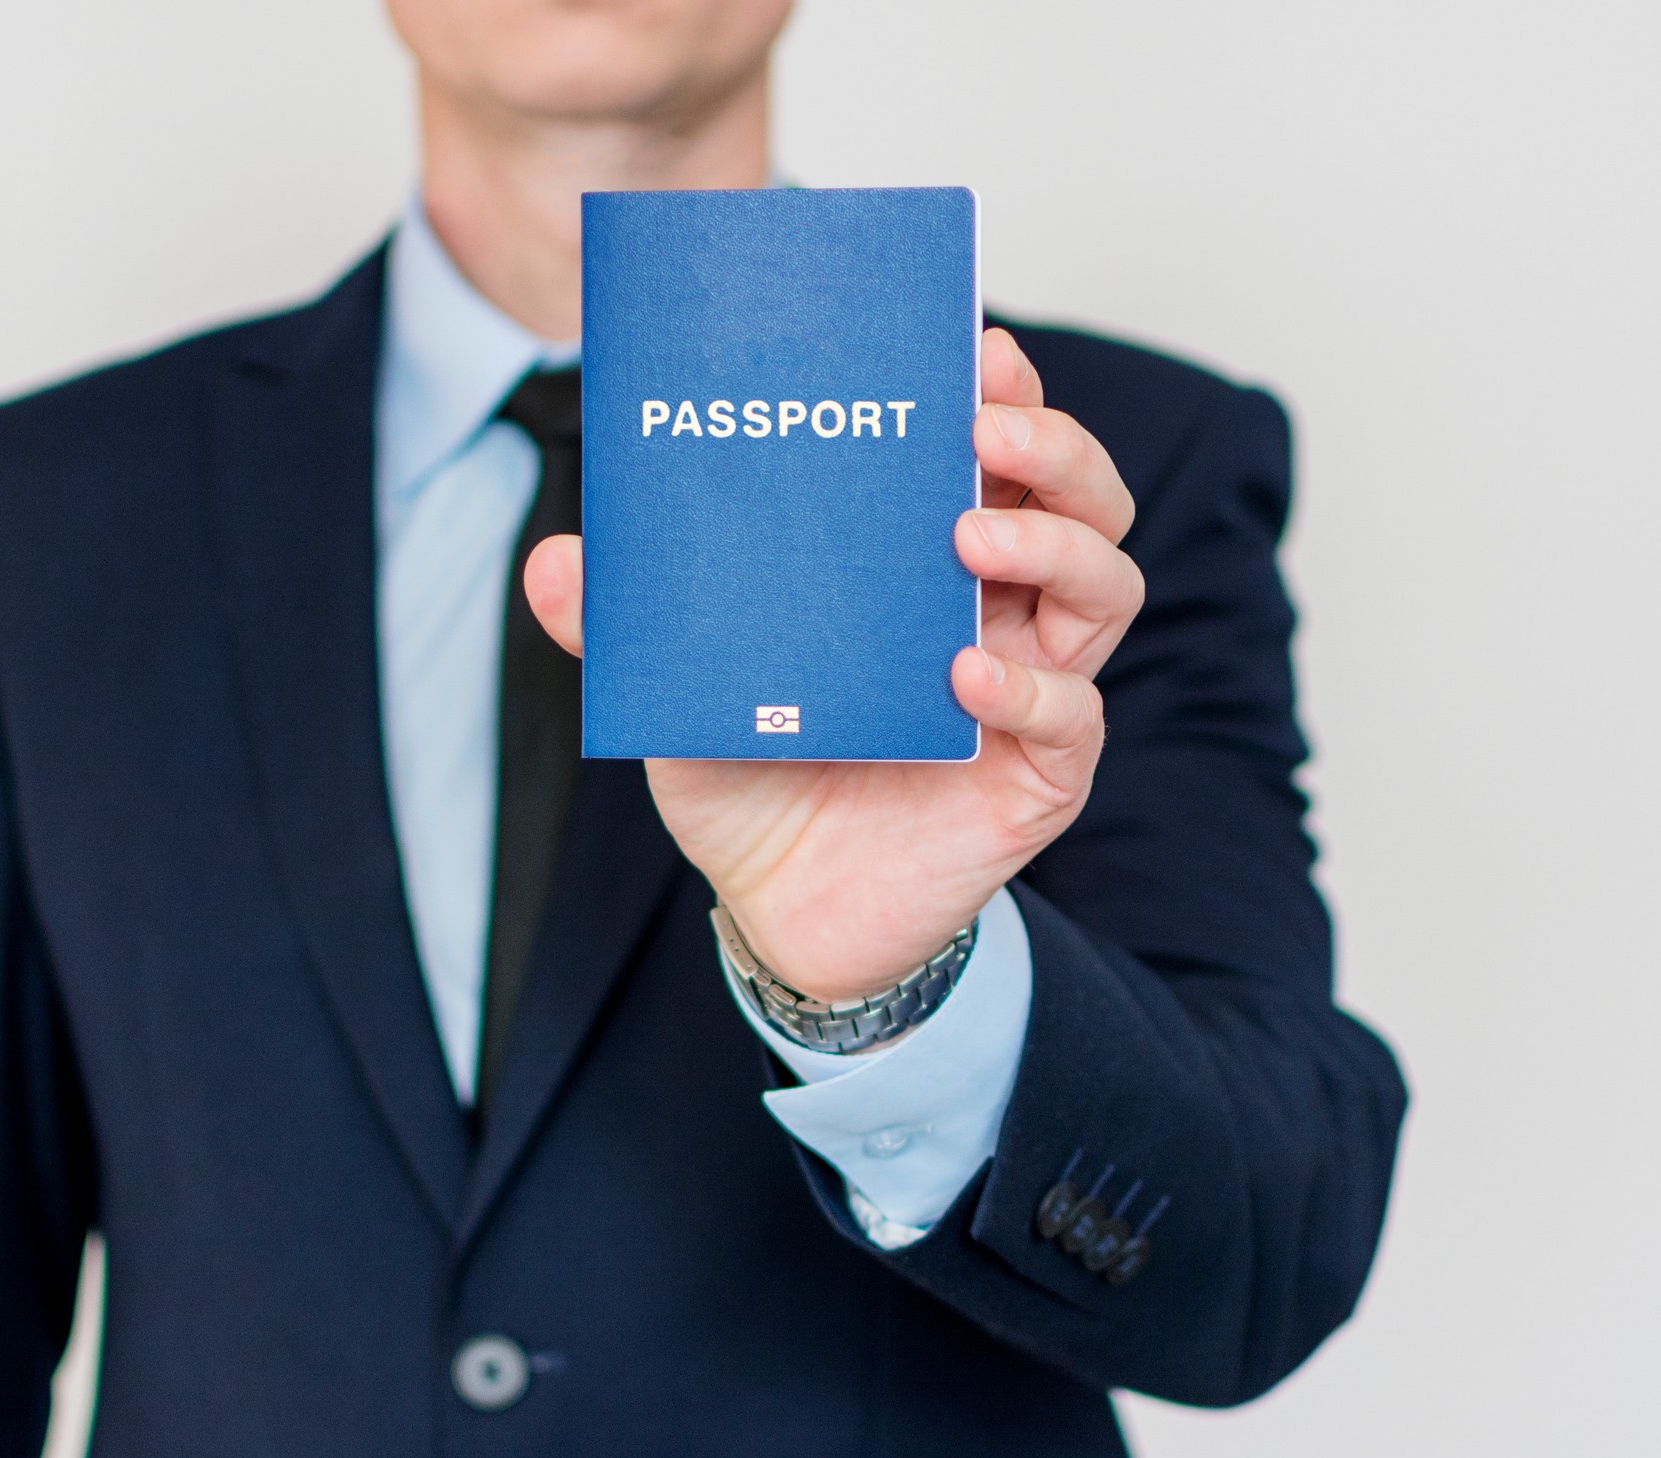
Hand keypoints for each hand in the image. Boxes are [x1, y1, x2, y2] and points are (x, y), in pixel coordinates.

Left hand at [525, 326, 1140, 998]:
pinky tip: (966, 675)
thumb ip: (623, 623)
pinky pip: (1072, 716)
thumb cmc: (754, 772)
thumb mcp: (680, 684)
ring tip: (968, 535)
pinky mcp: (1040, 775)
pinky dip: (1030, 688)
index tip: (976, 349)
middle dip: (1050, 445)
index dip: (1005, 394)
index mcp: (927, 560)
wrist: (779, 906)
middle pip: (1082, 498)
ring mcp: (1030, 687)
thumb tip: (555, 560)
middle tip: (981, 428)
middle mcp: (997, 608)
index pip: (998, 454)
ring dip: (1051, 544)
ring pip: (1105, 586)